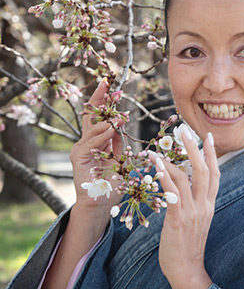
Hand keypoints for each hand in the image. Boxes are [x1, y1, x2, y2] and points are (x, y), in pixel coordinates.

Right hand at [70, 79, 123, 214]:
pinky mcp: (78, 157)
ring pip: (92, 127)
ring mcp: (81, 148)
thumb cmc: (110, 185)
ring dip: (105, 116)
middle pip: (92, 115)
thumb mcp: (119, 160)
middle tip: (107, 83)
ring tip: (117, 108)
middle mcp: (87, 142)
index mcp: (98, 141)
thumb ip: (118, 144)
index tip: (113, 86)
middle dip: (99, 99)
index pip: (101, 117)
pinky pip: (90, 142)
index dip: (106, 102)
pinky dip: (100, 135)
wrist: (99, 205)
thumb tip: (120, 125)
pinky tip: (109, 128)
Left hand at [150, 130, 219, 288]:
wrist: (187, 271)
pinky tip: (157, 165)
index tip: (208, 137)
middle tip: (185, 131)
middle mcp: (204, 206)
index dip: (212, 155)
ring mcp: (193, 212)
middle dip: (195, 149)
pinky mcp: (179, 219)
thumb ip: (193, 204)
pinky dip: (165, 176)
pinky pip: (173, 193)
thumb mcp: (195, 222)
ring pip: (188, 178)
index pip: (215, 175)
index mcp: (209, 206)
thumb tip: (184, 189)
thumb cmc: (186, 248)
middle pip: (205, 170)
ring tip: (159, 147)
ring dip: (174, 159)